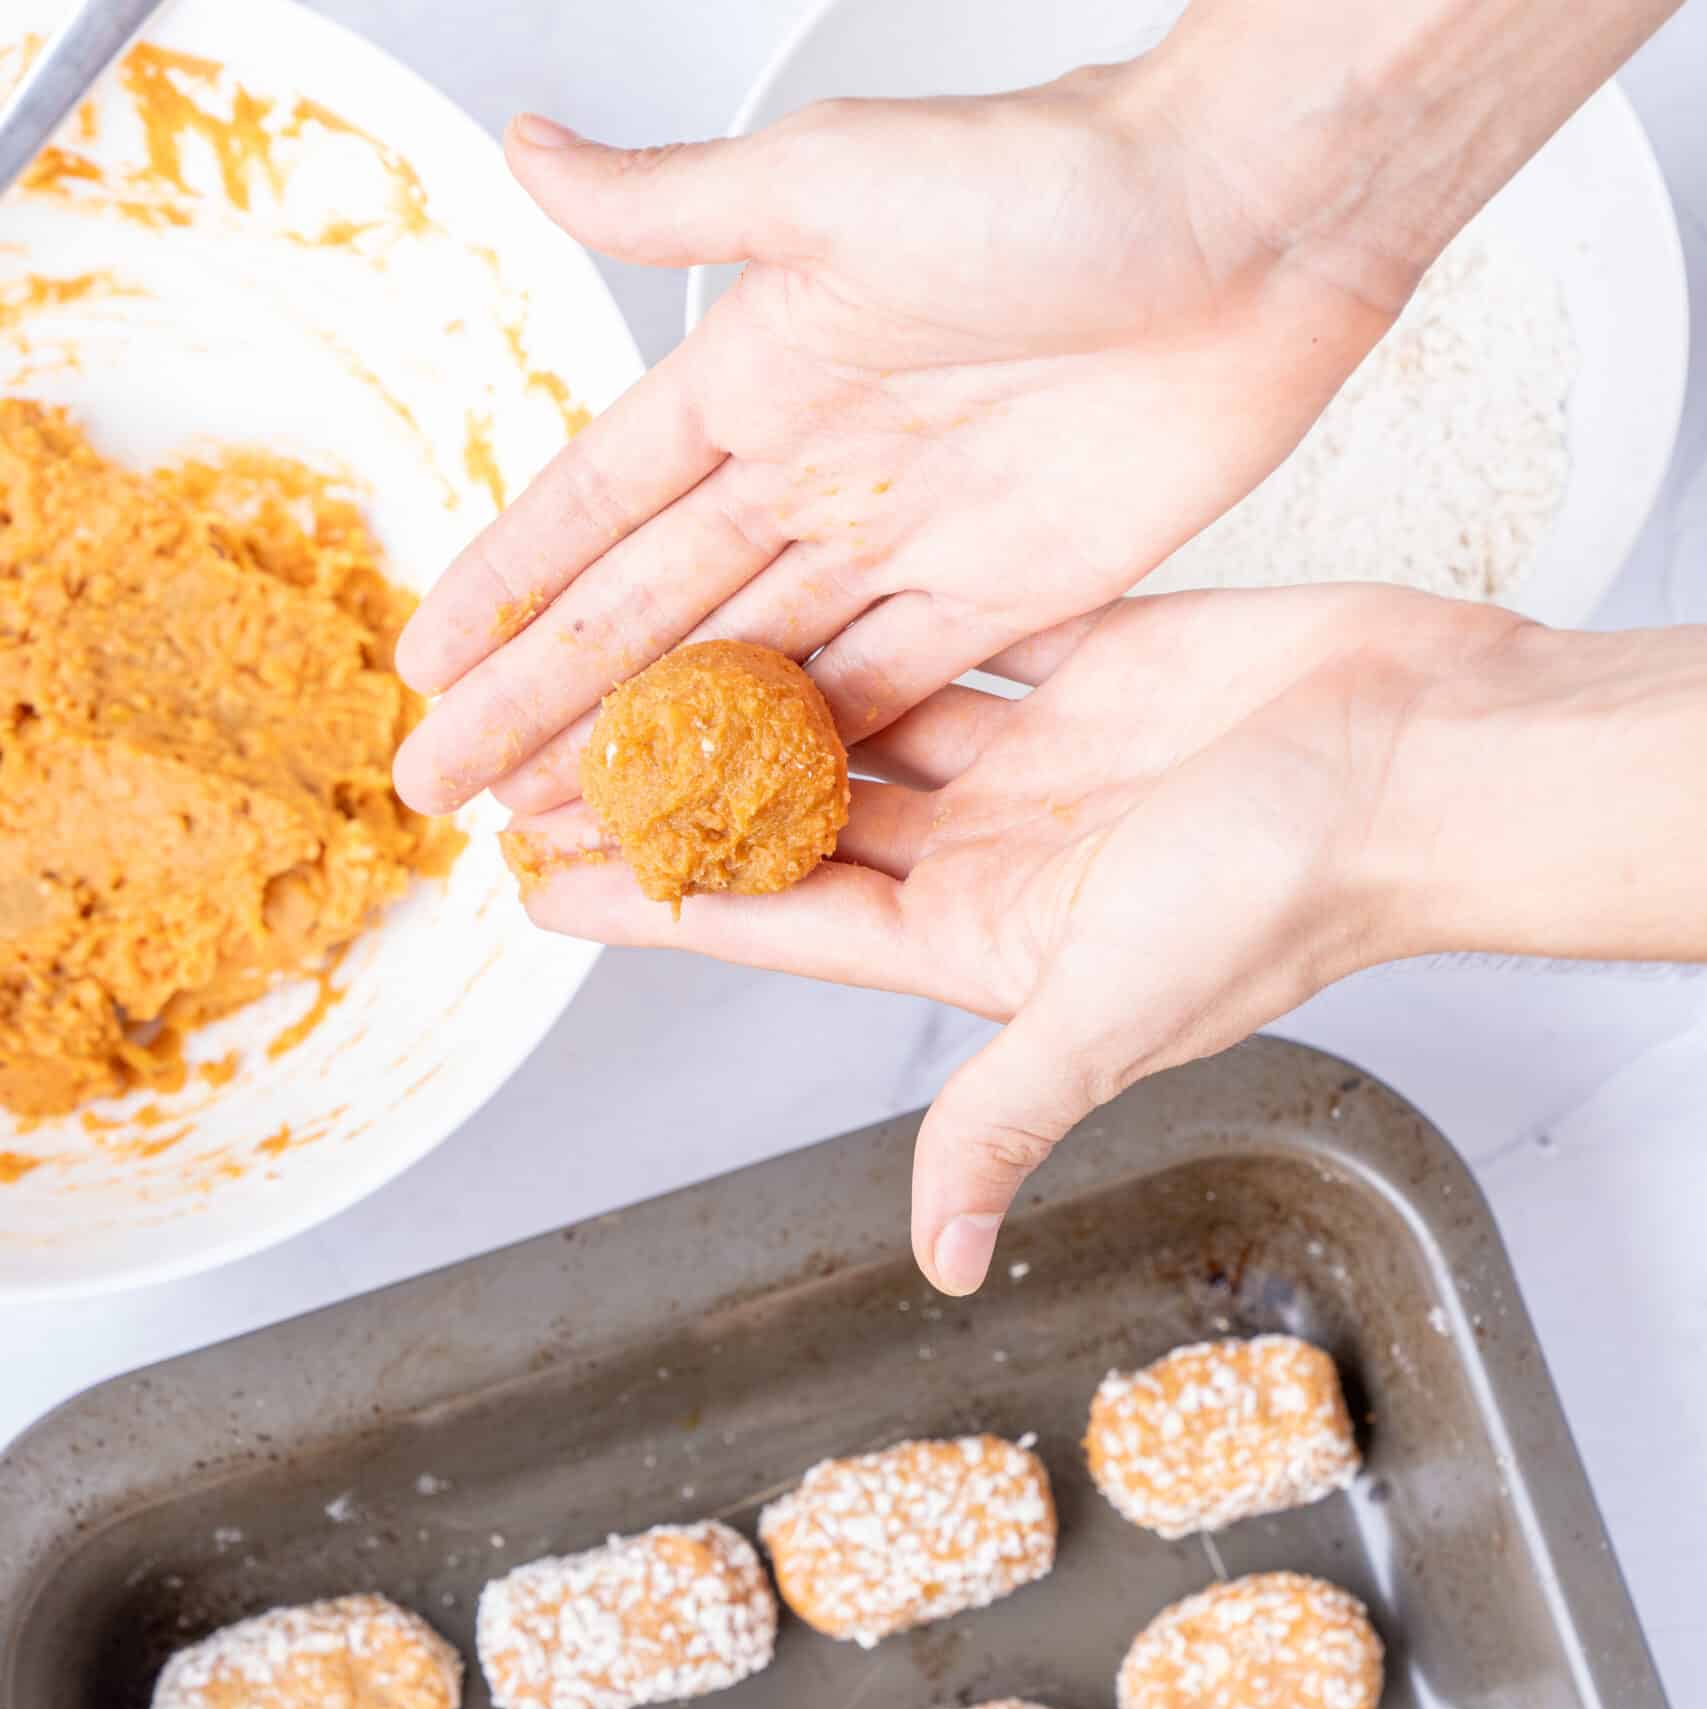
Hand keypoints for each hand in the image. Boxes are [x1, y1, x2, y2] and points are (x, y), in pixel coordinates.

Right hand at [391, 45, 1406, 820]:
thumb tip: (531, 153)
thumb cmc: (1056, 176)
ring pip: (747, 675)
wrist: (1249, 224)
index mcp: (760, 372)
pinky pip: (879, 698)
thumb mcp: (835, 182)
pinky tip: (735, 816)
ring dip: (653, 752)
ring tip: (560, 824)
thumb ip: (677, 202)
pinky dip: (803, 760)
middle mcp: (819, 469)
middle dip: (545, 703)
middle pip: (650, 614)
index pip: (597, 504)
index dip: (508, 585)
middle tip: (450, 787)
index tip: (425, 661)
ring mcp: (906, 542)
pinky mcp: (1003, 596)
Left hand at [508, 585, 1524, 1292]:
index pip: (779, 923)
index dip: (660, 902)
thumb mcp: (1115, 1009)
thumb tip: (943, 1260)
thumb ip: (1007, 1118)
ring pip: (862, 720)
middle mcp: (995, 859)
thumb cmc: (1292, 891)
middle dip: (678, 788)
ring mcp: (1042, 764)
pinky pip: (954, 637)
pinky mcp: (1092, 666)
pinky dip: (875, 614)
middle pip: (798, 819)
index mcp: (981, 944)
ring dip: (755, 692)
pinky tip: (790, 576)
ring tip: (635, 652)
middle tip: (545, 747)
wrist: (1433, 761)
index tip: (544, 883)